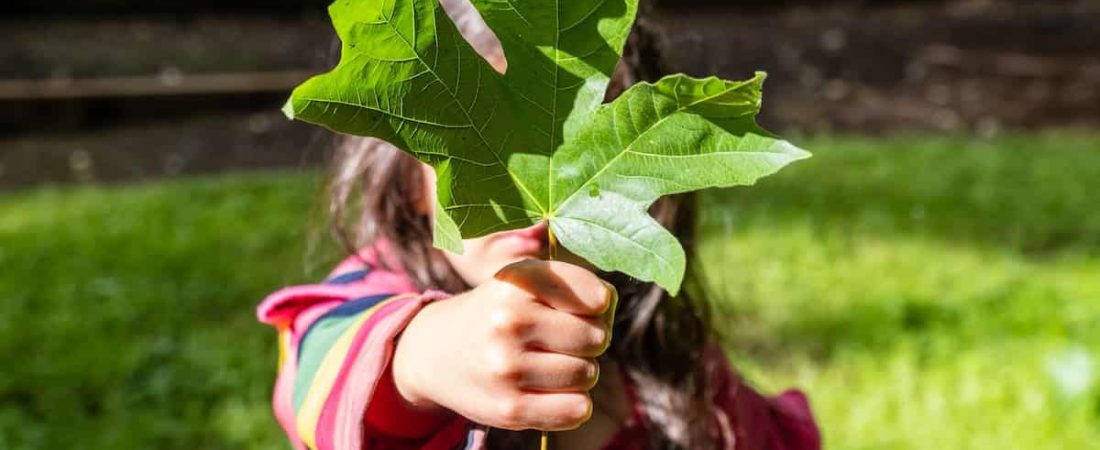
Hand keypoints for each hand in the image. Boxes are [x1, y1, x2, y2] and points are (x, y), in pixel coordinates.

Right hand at [392, 259, 616, 430]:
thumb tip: (606, 305)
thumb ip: (573, 285)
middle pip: (596, 338)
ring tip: (550, 363)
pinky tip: (552, 391)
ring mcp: (507, 367)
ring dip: (579, 372)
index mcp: (517, 282)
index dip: (597, 304)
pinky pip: (576, 409)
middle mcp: (509, 322)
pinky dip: (574, 403)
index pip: (595, 297)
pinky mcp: (509, 408)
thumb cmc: (498, 312)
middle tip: (562, 339)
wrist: (435, 352)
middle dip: (589, 340)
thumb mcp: (524, 281)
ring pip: (587, 374)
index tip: (583, 306)